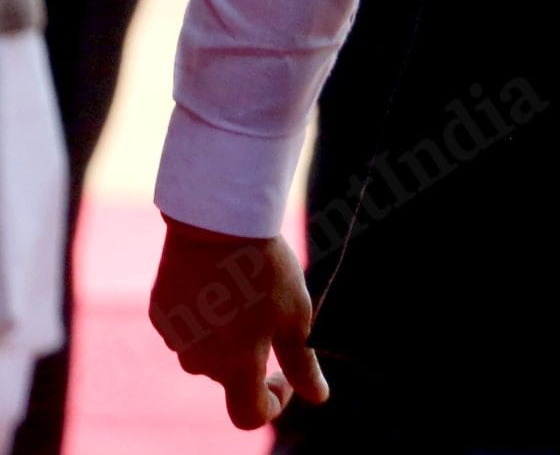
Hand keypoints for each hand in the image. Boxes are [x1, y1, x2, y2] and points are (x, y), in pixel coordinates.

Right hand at [148, 217, 328, 429]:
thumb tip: (318, 397)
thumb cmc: (264, 271)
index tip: (285, 375)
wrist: (216, 225)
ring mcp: (174, 338)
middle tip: (272, 310)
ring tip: (246, 288)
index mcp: (234, 368)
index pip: (249, 415)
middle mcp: (198, 362)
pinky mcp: (160, 312)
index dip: (273, 403)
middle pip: (229, 375)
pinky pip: (188, 325)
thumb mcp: (295, 317)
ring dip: (227, 333)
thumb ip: (301, 363)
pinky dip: (205, 314)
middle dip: (253, 355)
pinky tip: (220, 280)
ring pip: (207, 349)